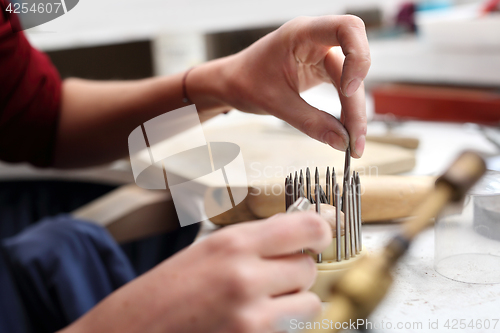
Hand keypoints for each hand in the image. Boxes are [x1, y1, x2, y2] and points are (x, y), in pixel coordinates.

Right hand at [62, 212, 331, 332]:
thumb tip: (293, 235)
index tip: (322, 233)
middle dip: (297, 271)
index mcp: (232, 244)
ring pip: (309, 303)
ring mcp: (251, 317)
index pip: (306, 228)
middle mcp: (245, 276)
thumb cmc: (161, 294)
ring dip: (294, 301)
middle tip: (276, 275)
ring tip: (264, 302)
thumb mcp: (205, 253)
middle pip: (309, 267)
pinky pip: (290, 330)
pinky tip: (252, 321)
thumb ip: (251, 243)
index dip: (320, 230)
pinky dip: (280, 325)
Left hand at [191, 15, 369, 157]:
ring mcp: (321, 54)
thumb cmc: (245, 81)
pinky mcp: (321, 69)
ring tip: (353, 143)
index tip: (349, 89)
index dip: (358, 56)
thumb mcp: (275, 103)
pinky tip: (345, 131)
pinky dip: (346, 110)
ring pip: (351, 80)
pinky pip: (343, 88)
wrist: (231, 82)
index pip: (347, 28)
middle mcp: (316, 40)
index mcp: (301, 34)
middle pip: (354, 64)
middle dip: (357, 102)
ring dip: (355, 111)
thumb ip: (310, 122)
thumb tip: (342, 142)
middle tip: (355, 138)